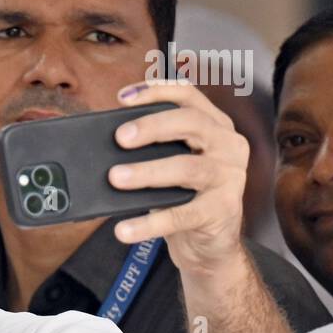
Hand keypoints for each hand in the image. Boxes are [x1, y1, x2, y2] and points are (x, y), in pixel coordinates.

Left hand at [107, 80, 249, 277]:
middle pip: (191, 123)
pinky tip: (124, 228)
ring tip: (116, 178)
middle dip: (152, 126)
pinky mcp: (222, 211)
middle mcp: (227, 145)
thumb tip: (104, 144)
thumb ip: (151, 148)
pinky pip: (181, 215)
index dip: (157, 90)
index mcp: (215, 125)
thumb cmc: (185, 195)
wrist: (209, 243)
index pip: (188, 96)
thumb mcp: (171, 163)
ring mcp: (229, 178)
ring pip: (186, 168)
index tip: (123, 97)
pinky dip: (149, 222)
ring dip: (147, 172)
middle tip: (120, 137)